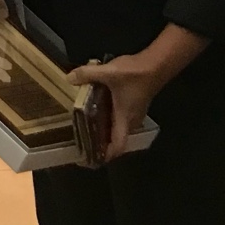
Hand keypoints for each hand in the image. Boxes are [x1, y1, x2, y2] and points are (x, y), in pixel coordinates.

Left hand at [69, 25, 208, 158]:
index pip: (118, 146)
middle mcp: (130, 121)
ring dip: (104, 133)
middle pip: (117, 141)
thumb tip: (68, 78)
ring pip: (118, 130)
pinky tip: (94, 111)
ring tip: (84, 129)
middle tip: (81, 145)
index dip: (105, 156)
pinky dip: (107, 121)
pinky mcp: (133, 106)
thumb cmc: (134, 74)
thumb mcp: (108, 72)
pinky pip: (119, 120)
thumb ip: (87, 74)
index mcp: (124, 119)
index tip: (89, 159)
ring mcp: (133, 114)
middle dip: (100, 145)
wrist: (156, 65)